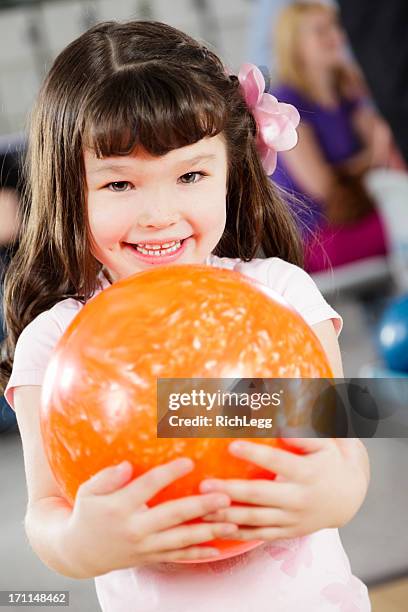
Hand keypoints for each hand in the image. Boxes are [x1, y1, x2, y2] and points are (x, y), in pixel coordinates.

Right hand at [64, 458, 237, 576]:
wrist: (80, 553)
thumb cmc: (87, 513)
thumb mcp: (88, 491)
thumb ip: (107, 477)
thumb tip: (127, 465)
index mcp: (119, 508)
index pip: (148, 486)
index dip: (169, 473)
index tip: (189, 461)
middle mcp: (134, 529)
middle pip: (172, 516)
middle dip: (200, 506)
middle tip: (224, 497)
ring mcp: (144, 546)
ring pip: (180, 539)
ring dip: (208, 531)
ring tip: (232, 522)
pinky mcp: (150, 557)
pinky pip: (177, 556)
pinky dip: (197, 554)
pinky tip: (217, 549)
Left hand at [199, 438, 368, 540]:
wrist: (347, 498)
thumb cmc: (330, 461)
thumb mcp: (325, 443)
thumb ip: (304, 434)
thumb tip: (282, 425)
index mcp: (306, 473)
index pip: (277, 462)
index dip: (255, 455)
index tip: (232, 446)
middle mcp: (298, 498)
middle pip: (259, 495)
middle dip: (230, 490)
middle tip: (204, 484)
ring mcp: (292, 518)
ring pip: (255, 519)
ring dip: (227, 514)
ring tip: (202, 508)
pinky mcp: (287, 532)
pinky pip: (259, 535)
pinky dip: (237, 533)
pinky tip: (216, 529)